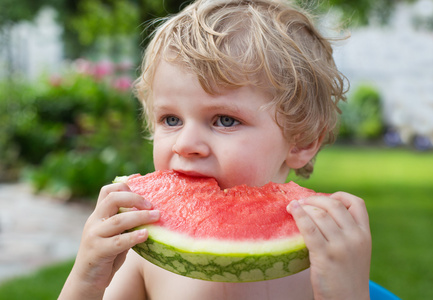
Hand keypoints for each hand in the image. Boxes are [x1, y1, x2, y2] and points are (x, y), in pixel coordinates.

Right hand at [60, 183, 159, 298]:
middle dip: (134, 198)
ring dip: (140, 216)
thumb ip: (126, 224)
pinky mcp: (97, 251)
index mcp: (98, 215)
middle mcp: (94, 222)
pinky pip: (118, 241)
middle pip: (112, 199)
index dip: (124, 185)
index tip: (140, 183)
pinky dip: (133, 236)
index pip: (107, 191)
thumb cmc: (106, 256)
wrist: (86, 281)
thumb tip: (150, 212)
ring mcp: (94, 236)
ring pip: (118, 220)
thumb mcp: (116, 235)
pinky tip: (146, 234)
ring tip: (156, 216)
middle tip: (151, 205)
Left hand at [288, 192, 370, 299]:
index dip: (339, 195)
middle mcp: (355, 237)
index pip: (356, 203)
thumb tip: (320, 210)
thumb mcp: (356, 250)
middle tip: (302, 201)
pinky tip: (292, 211)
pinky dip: (299, 216)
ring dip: (303, 207)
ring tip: (293, 207)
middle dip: (315, 199)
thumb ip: (347, 232)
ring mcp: (341, 246)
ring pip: (319, 214)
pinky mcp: (325, 255)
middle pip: (333, 205)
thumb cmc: (347, 276)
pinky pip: (309, 228)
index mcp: (365, 234)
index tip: (324, 198)